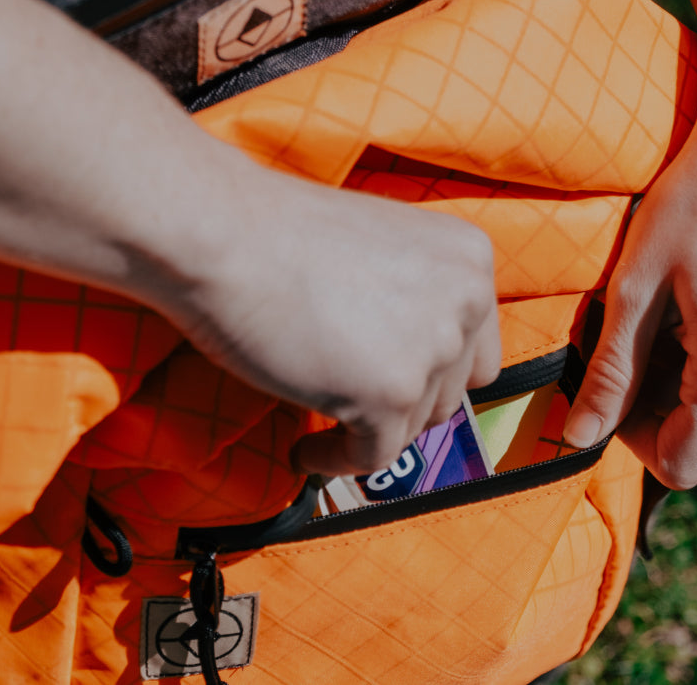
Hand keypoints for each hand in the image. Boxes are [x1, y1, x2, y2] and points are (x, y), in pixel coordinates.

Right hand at [167, 170, 500, 476]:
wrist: (221, 235)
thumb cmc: (277, 236)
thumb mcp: (377, 250)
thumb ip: (413, 297)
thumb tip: (411, 359)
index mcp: (468, 258)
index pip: (475, 348)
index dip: (432, 373)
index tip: (396, 382)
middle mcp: (466, 301)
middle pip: (449, 393)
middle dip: (398, 401)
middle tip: (351, 398)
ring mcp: (432, 350)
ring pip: (412, 428)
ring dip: (367, 428)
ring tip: (321, 413)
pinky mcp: (390, 395)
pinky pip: (372, 458)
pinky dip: (336, 461)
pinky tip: (305, 449)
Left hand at [563, 106, 696, 488]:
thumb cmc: (695, 203)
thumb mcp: (634, 290)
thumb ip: (610, 373)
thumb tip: (578, 438)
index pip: (678, 463)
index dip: (629, 439)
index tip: (606, 388)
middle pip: (696, 427)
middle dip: (649, 393)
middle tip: (626, 326)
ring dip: (676, 366)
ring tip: (662, 299)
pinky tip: (693, 291)